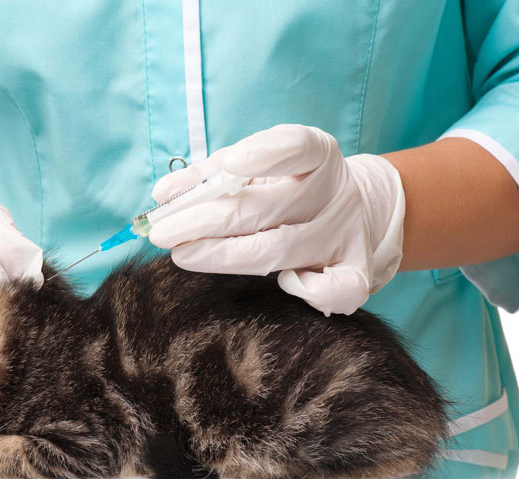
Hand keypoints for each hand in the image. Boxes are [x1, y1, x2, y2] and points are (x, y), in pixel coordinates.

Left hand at [149, 124, 404, 315]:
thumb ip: (210, 177)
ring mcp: (347, 233)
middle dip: (206, 220)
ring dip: (224, 255)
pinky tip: (280, 283)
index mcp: (317, 156)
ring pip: (282, 249)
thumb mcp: (255, 168)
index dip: (264, 153)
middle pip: (267, 208)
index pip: (296, 147)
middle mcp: (335, 193)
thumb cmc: (286, 186)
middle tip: (162, 233)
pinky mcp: (357, 270)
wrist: (351, 210)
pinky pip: (338, 290)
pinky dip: (308, 291)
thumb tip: (164, 195)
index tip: (228, 163)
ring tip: (182, 255)